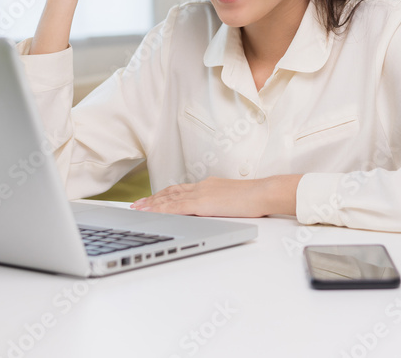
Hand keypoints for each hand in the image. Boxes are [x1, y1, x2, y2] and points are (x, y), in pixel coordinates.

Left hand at [130, 175, 301, 217]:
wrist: (263, 192)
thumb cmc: (254, 198)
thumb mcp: (232, 199)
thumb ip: (219, 203)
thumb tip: (214, 210)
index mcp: (208, 186)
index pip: (181, 189)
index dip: (164, 194)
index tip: (153, 198)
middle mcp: (201, 187)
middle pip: (171, 193)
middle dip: (153, 199)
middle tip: (137, 204)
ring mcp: (201, 194)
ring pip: (169, 199)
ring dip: (152, 204)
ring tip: (138, 209)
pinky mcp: (202, 203)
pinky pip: (177, 207)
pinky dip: (162, 210)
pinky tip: (153, 214)